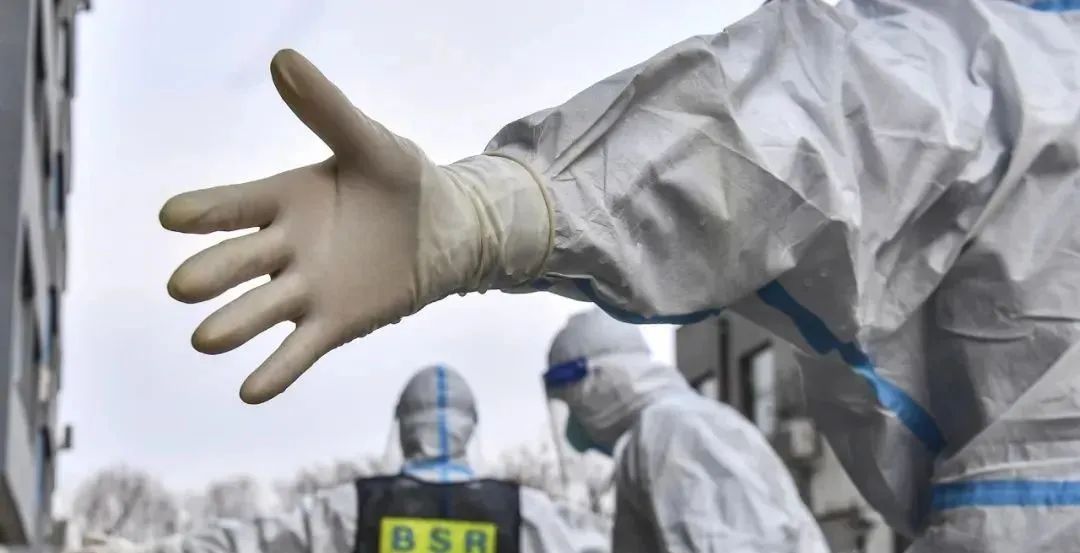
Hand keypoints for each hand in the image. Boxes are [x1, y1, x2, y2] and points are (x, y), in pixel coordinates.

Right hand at [161, 50, 549, 402]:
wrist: (444, 229)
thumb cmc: (400, 180)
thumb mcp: (368, 144)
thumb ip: (327, 110)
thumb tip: (283, 59)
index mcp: (285, 199)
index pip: (237, 205)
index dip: (206, 211)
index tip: (173, 216)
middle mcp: (284, 247)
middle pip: (238, 262)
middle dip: (212, 274)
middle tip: (183, 288)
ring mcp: (304, 290)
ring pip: (260, 309)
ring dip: (233, 325)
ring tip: (206, 340)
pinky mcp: (331, 324)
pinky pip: (298, 350)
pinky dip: (276, 370)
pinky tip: (250, 392)